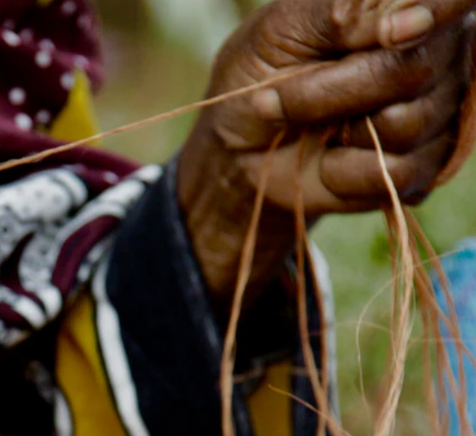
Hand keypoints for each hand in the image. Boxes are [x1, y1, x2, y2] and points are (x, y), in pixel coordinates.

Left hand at [177, 0, 474, 307]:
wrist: (240, 139)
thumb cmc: (262, 70)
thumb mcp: (285, 28)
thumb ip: (345, 13)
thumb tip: (412, 19)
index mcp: (410, 8)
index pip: (443, 6)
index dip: (419, 21)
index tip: (388, 35)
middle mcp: (437, 57)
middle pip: (414, 72)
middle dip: (332, 93)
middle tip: (280, 98)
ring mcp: (435, 115)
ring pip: (407, 125)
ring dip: (339, 132)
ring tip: (316, 126)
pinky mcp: (422, 167)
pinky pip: (397, 172)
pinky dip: (344, 171)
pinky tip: (329, 158)